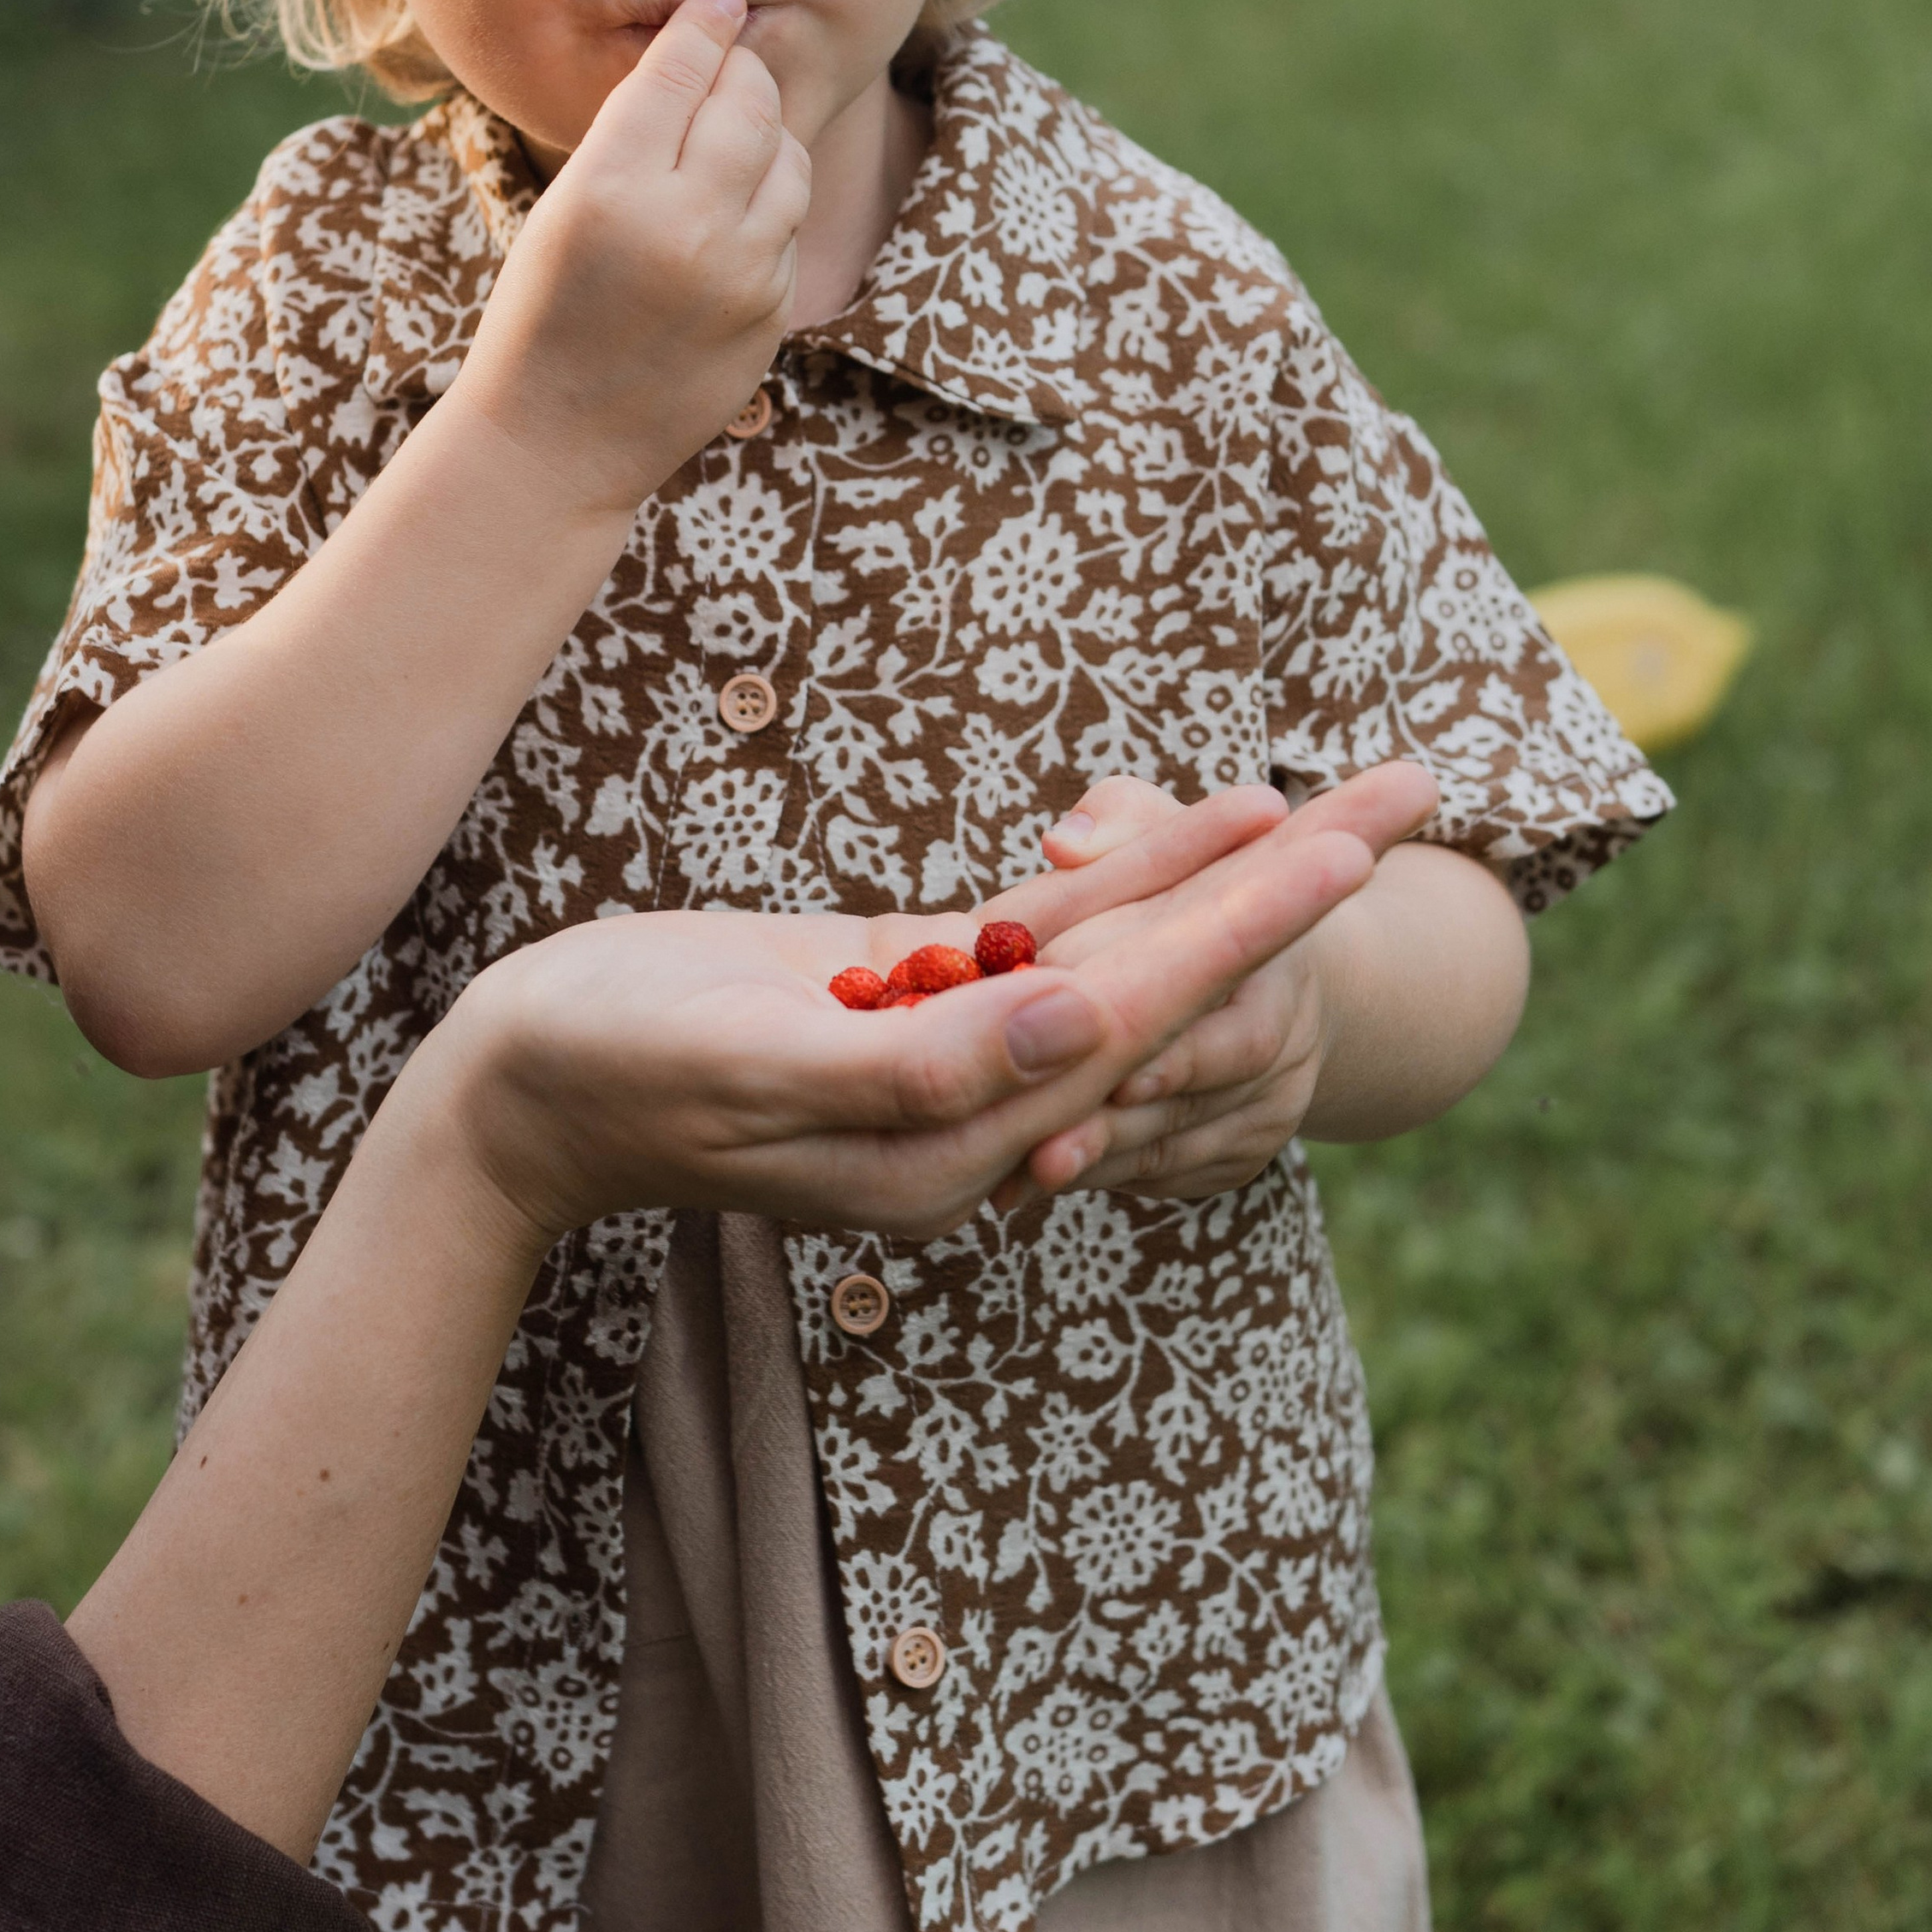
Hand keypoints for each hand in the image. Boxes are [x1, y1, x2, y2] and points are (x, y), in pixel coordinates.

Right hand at [427, 791, 1399, 1247]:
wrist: (511, 1096)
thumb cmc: (612, 1072)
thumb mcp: (760, 1065)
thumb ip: (933, 1061)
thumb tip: (1097, 1024)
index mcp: (963, 1139)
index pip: (1148, 1018)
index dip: (1258, 923)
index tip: (1359, 849)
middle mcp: (987, 1106)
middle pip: (1175, 979)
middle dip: (1298, 885)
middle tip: (1420, 792)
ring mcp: (954, 1048)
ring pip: (1126, 947)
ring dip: (1238, 868)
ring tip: (1353, 796)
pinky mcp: (912, 998)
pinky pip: (1048, 933)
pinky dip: (1131, 875)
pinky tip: (1207, 822)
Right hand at [459, 0, 810, 508]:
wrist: (557, 441)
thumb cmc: (542, 313)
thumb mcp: (563, 209)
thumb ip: (631, 136)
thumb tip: (702, 53)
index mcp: (612, 188)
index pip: (680, 71)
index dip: (706, 24)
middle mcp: (685, 225)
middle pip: (750, 104)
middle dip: (745, 72)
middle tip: (732, 62)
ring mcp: (740, 274)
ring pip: (788, 160)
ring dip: (767, 135)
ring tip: (736, 136)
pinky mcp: (771, 312)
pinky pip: (789, 227)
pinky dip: (768, 205)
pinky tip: (732, 213)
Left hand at [988, 761, 1442, 1207]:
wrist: (1274, 988)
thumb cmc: (1196, 888)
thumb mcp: (1169, 836)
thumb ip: (1121, 823)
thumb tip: (1064, 843)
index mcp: (1270, 947)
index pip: (1208, 972)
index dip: (1136, 991)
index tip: (1062, 1006)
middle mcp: (1280, 1032)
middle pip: (1190, 1073)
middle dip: (1112, 1102)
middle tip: (1037, 1138)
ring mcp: (1265, 1107)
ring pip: (1169, 1138)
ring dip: (1091, 1151)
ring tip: (1010, 1170)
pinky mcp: (1234, 1159)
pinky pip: (1160, 1175)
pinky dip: (1095, 1174)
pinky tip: (1023, 1179)